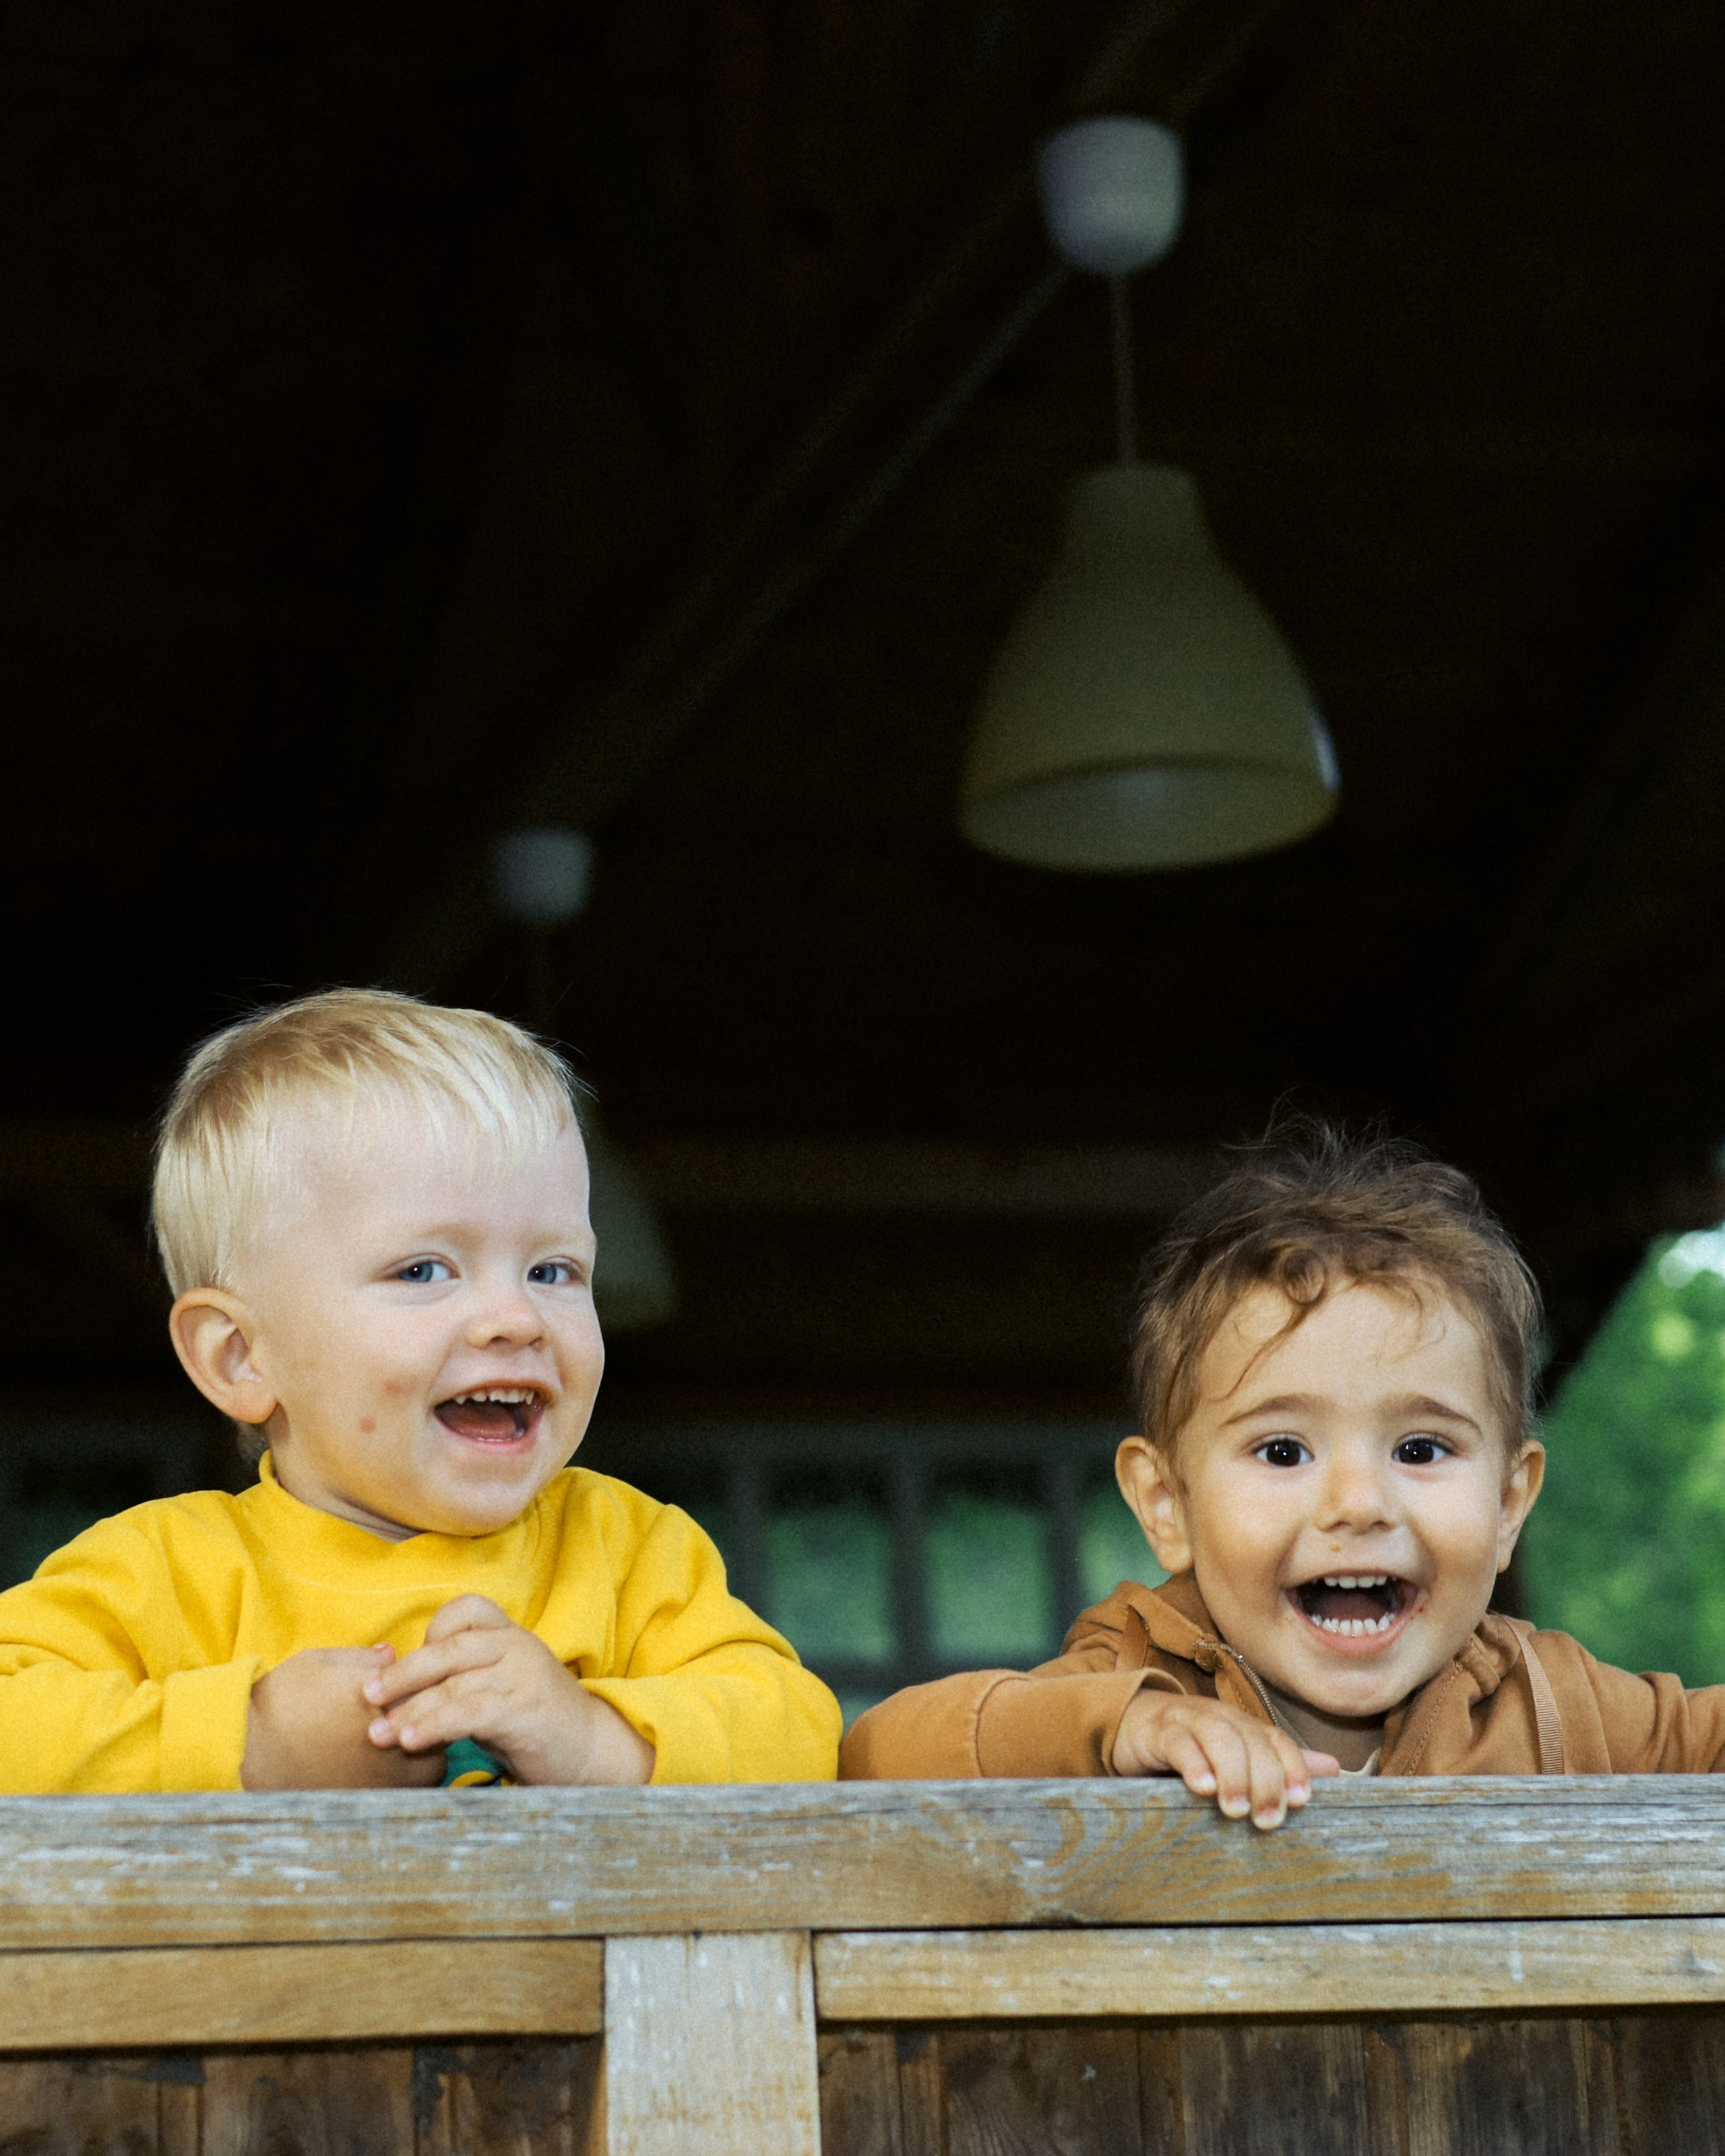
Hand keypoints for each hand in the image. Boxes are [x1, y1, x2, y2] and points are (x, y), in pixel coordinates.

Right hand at [243, 1647, 446, 1789]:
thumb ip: (364, 1658)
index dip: (431, 1689)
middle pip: (440, 1731)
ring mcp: (383, 1776)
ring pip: (432, 1767)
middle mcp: (391, 1738)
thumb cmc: (282, 1700)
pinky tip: (381, 1772)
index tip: (419, 1690)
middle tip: (414, 1719)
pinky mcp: (370, 1803)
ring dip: (425, 1755)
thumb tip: (392, 1653)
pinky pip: (408, 1795)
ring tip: (399, 1749)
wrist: (247, 1751)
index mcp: (384, 1698)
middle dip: (434, 1723)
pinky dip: (406, 1785)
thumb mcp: (320, 1662)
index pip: (434, 1690)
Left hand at [361, 1595, 654, 1786]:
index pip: (465, 1611)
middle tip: (367, 1695)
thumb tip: (402, 1692)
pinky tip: (411, 1741)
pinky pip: (469, 1712)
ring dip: (409, 1711)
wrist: (594, 1751)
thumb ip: (465, 1680)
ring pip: (453, 1685)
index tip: (408, 1667)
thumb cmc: (538, 1723)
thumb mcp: (502, 1688)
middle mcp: (517, 1646)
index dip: (432, 1632)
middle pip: (449, 1648)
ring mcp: (522, 1675)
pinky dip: (434, 1725)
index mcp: (511, 1635)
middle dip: (402, 1674)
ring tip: (378, 1733)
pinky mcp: (524, 1708)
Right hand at [1112, 1688, 1338, 1828]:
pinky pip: (1178, 1741)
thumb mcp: (1238, 1757)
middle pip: (1252, 1741)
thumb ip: (1278, 1764)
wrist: (1133, 1724)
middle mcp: (1222, 1718)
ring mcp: (1189, 1720)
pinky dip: (1193, 1763)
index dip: (1293, 1767)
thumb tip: (1334, 1769)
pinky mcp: (1158, 1730)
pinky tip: (1202, 1788)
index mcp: (1245, 1726)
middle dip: (1265, 1779)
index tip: (1302, 1801)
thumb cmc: (1193, 1749)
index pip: (1277, 1741)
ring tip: (1235, 1809)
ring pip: (1219, 1737)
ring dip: (1233, 1772)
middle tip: (1267, 1819)